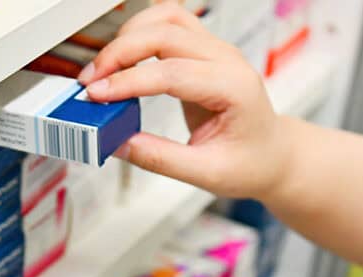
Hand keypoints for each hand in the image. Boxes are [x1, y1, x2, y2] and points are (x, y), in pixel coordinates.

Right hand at [78, 3, 291, 199]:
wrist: (272, 154)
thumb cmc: (250, 162)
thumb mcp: (207, 173)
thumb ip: (161, 158)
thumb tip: (117, 143)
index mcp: (234, 88)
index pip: (172, 73)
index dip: (129, 82)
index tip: (97, 96)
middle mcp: (227, 60)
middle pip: (166, 34)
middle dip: (120, 53)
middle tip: (90, 83)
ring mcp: (216, 50)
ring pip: (167, 17)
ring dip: (130, 35)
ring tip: (104, 68)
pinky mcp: (203, 51)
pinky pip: (170, 24)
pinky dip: (141, 31)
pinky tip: (122, 55)